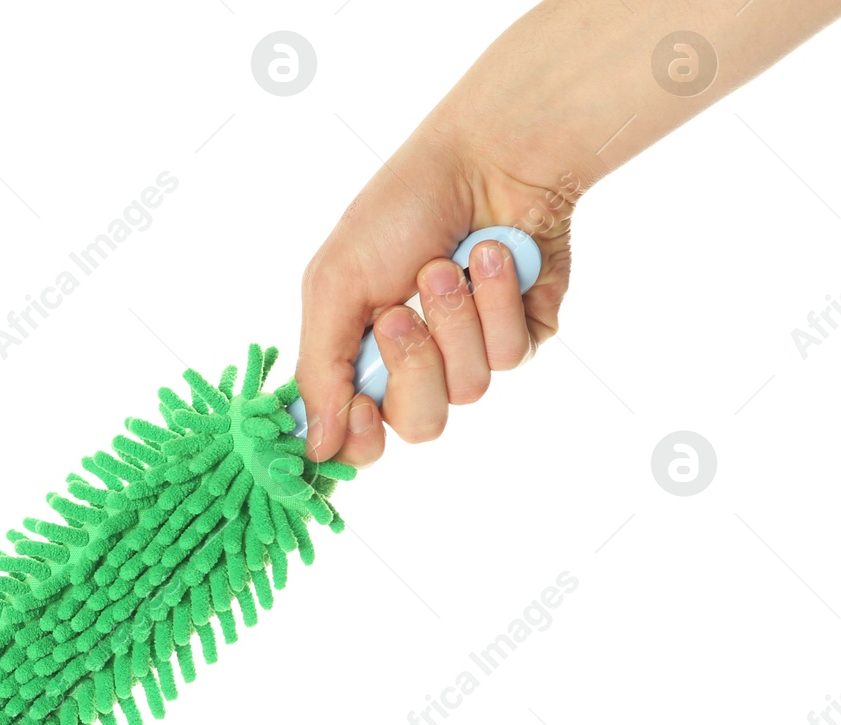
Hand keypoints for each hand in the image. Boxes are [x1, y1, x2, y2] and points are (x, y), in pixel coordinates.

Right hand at [296, 132, 574, 466]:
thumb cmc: (399, 211)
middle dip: (412, 365)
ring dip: (454, 319)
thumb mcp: (335, 285)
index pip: (361, 438)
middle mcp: (419, 365)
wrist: (485, 158)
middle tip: (401, 312)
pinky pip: (512, 356)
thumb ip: (319, 373)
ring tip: (446, 264)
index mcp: (363, 357)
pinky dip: (496, 302)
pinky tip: (489, 257)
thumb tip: (315, 450)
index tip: (361, 407)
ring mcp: (474, 353)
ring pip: (469, 390)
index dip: (362, 437)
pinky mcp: (525, 335)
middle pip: (420, 425)